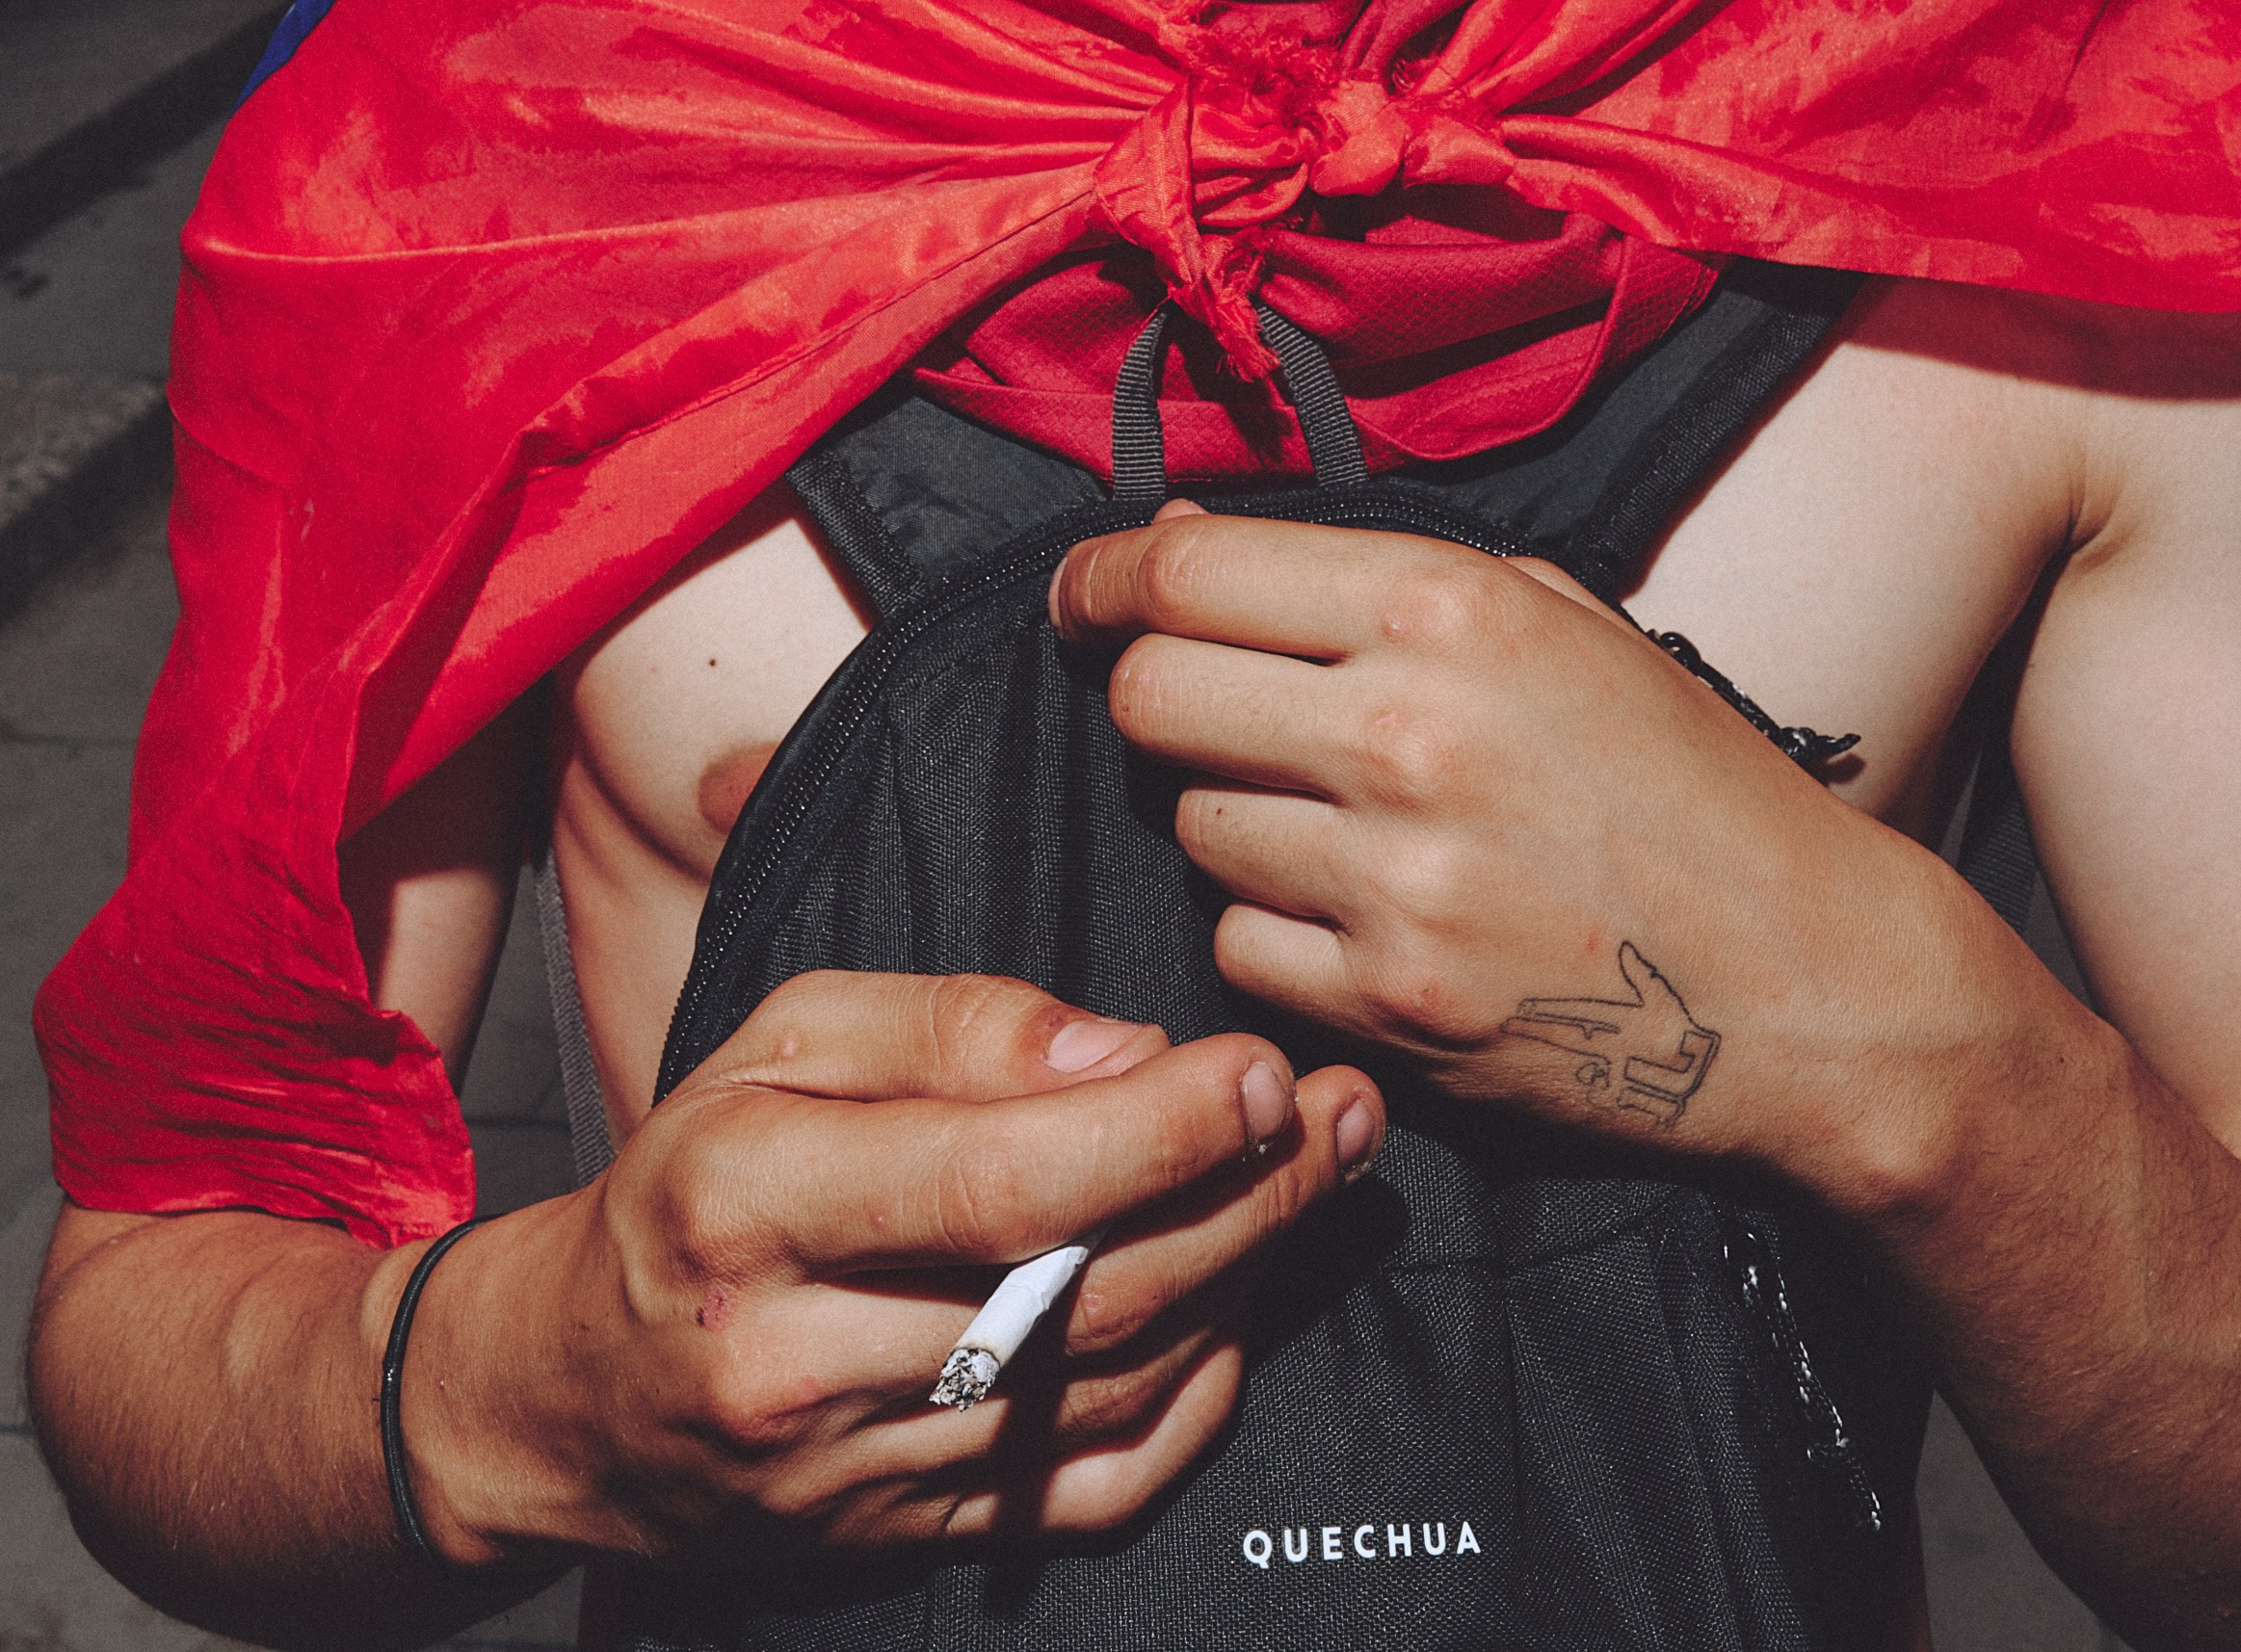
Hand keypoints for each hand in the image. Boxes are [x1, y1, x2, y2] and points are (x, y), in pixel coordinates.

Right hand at [403, 970, 1381, 1567]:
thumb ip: (955, 1023)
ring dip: (1244, 1279)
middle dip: (1245, 1194)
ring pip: (1106, 1384)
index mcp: (754, 1199)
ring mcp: (856, 1470)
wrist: (572, 1387)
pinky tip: (1241, 1311)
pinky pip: (1089, 1489)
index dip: (1158, 1128)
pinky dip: (1192, 1404)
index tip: (1265, 1068)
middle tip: (1344, 1112)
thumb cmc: (696, 1173)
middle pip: (1080, 1292)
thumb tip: (1123, 1049)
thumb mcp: (785, 1037)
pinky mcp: (905, 1538)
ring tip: (1320, 1179)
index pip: (1001, 1178)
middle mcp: (802, 1352)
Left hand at [1050, 511, 1935, 1185]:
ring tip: (1336, 820)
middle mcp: (1404, 731)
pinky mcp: (1388, 1007)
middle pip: (1151, 698)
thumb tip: (1178, 546)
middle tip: (1199, 708)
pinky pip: (1238, 946)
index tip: (1084, 598)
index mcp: (1447, 605)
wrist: (1808, 978)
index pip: (1184, 573)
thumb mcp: (1554, 618)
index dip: (1103, 582)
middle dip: (1152, 695)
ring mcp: (1392, 879)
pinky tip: (1363, 913)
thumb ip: (1368, 575)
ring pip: (1189, 824)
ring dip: (1231, 816)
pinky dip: (1273, 931)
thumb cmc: (1680, 778)